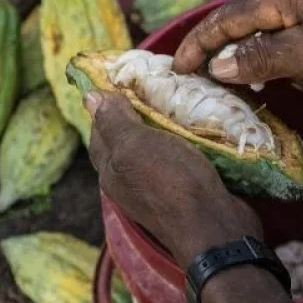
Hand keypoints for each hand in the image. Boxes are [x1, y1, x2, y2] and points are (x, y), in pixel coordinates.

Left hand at [85, 91, 262, 266]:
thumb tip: (89, 96)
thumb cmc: (170, 182)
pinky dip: (183, 141)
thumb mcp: (135, 145)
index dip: (108, 102)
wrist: (214, 226)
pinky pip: (178, 158)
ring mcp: (157, 188)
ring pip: (155, 147)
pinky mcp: (185, 191)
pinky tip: (196, 129)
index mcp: (110, 170)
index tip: (127, 76)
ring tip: (178, 101)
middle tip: (156, 84)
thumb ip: (113, 122)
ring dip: (164, 126)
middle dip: (138, 111)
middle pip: (127, 138)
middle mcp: (129, 181)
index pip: (100, 128)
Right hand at [172, 0, 302, 88]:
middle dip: (219, 54)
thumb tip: (215, 68)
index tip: (176, 70)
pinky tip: (288, 86)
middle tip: (192, 81)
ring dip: (251, 64)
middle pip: (239, 25)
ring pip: (261, 38)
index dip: (198, 45)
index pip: (225, 19)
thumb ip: (257, 60)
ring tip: (235, 90)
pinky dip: (280, 67)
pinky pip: (284, 46)